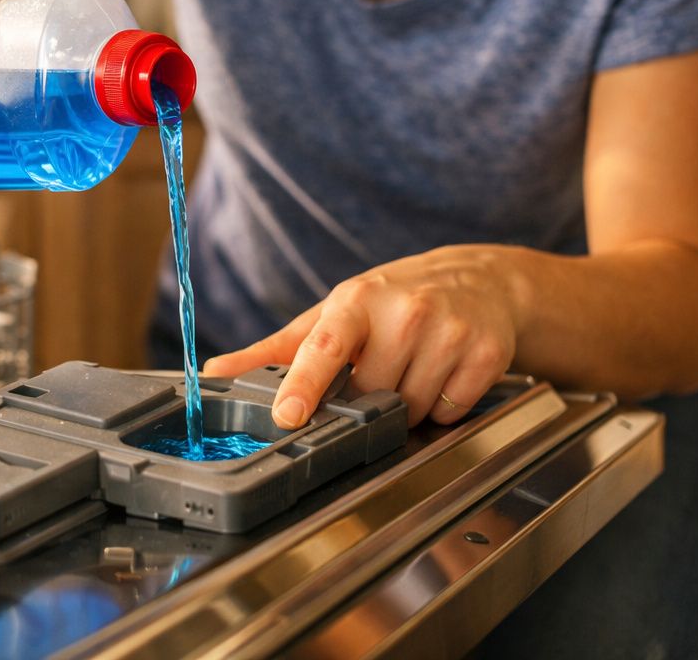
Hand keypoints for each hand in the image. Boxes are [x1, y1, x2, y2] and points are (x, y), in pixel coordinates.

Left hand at [203, 246, 520, 427]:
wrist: (480, 281)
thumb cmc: (391, 301)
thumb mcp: (333, 314)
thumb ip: (275, 351)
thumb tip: (212, 373)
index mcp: (356, 301)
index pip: (324, 347)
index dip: (304, 385)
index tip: (287, 415)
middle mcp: (404, 312)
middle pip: (370, 395)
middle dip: (370, 397)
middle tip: (380, 370)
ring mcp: (448, 332)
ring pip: (412, 409)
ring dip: (408, 405)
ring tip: (414, 368)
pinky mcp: (485, 354)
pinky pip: (452, 411)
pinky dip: (445, 405)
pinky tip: (445, 373)